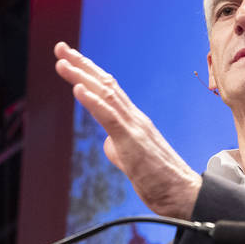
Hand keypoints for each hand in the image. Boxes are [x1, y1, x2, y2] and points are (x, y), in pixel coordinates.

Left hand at [53, 41, 201, 218]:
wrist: (184, 195)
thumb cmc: (160, 181)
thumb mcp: (132, 163)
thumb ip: (118, 149)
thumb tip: (107, 143)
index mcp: (134, 121)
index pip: (109, 90)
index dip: (89, 73)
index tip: (69, 59)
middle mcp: (135, 118)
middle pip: (105, 84)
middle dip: (81, 65)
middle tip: (60, 48)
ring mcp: (134, 127)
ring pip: (105, 95)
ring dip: (81, 77)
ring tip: (62, 63)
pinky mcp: (133, 141)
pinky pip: (110, 117)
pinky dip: (92, 101)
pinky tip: (77, 89)